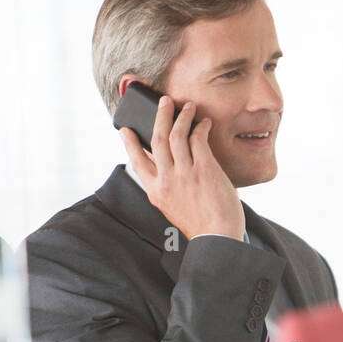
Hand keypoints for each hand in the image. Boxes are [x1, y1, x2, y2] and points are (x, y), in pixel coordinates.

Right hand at [120, 95, 244, 240]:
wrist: (217, 239)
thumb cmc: (200, 226)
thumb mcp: (173, 209)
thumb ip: (167, 189)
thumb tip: (170, 166)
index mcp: (155, 192)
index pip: (137, 162)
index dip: (130, 143)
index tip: (125, 130)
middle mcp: (166, 180)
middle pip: (157, 139)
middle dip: (160, 116)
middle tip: (164, 102)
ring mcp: (184, 174)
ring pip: (176, 135)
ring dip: (182, 116)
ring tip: (187, 106)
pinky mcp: (204, 170)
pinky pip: (198, 140)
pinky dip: (201, 128)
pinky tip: (205, 123)